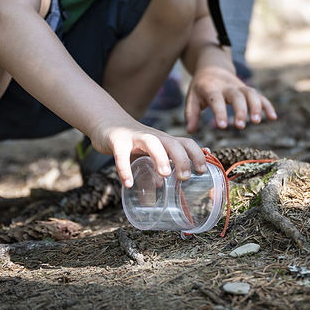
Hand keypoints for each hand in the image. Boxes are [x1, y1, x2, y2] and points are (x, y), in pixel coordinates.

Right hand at [88, 115, 205, 187]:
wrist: (107, 121)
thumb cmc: (132, 141)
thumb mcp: (148, 153)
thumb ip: (155, 168)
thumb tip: (163, 188)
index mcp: (164, 141)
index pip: (186, 143)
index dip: (197, 155)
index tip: (202, 171)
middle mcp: (153, 137)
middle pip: (173, 143)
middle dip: (182, 159)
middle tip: (186, 177)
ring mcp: (135, 137)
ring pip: (152, 142)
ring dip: (160, 157)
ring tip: (165, 175)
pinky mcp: (117, 140)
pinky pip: (121, 154)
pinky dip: (125, 169)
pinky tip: (128, 183)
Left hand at [184, 64, 276, 132]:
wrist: (212, 67)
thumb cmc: (201, 87)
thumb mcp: (192, 97)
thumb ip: (191, 114)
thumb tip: (190, 131)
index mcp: (211, 88)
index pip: (216, 99)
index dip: (219, 112)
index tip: (222, 126)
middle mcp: (227, 86)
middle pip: (236, 96)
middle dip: (240, 110)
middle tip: (240, 126)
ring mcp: (239, 86)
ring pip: (250, 93)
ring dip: (256, 106)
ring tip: (257, 122)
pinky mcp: (247, 89)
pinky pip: (260, 96)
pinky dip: (267, 105)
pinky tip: (273, 117)